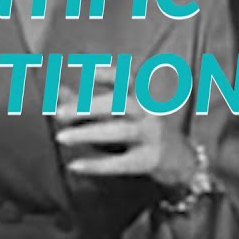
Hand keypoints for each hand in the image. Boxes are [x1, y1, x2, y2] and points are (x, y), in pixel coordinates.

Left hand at [52, 67, 195, 189]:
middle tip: (59, 113)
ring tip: (60, 138)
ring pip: (120, 132)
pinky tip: (74, 166)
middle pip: (120, 104)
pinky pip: (122, 163)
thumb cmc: (137, 132)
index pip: (126, 80)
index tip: (87, 72)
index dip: (108, 74)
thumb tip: (57, 91)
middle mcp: (146, 113)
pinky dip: (97, 165)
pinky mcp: (149, 160)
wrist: (181, 160)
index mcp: (138, 98)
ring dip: (88, 134)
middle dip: (89, 106)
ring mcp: (150, 136)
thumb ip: (86, 104)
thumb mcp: (115, 117)